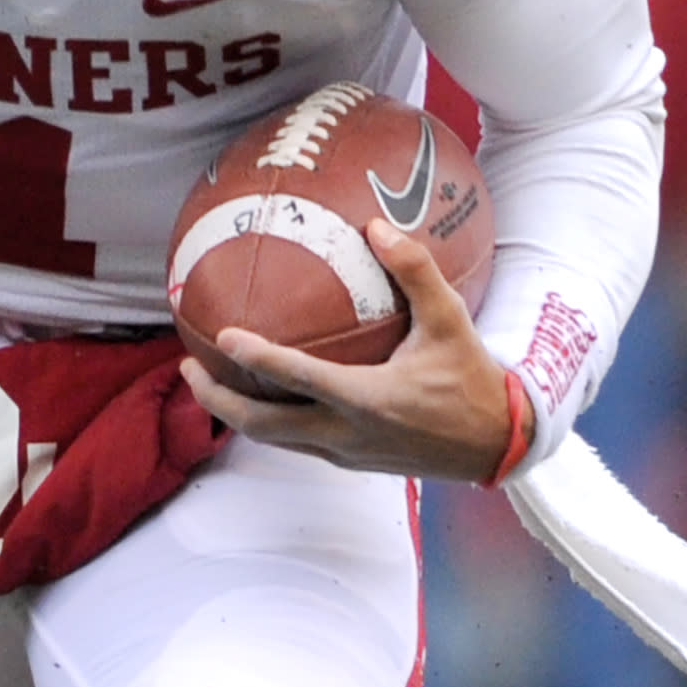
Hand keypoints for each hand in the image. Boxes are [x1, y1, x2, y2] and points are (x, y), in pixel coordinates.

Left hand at [182, 219, 510, 480]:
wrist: (498, 444)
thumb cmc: (472, 378)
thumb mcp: (451, 320)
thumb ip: (415, 271)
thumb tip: (376, 225)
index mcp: (369, 399)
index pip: (300, 379)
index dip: (258, 359)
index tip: (224, 337)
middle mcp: (347, 433)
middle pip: (263, 425)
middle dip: (218, 400)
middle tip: (188, 366)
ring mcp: (345, 453)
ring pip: (273, 439)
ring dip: (234, 413)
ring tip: (204, 380)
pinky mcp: (349, 461)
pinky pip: (294, 442)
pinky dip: (266, 421)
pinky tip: (257, 393)